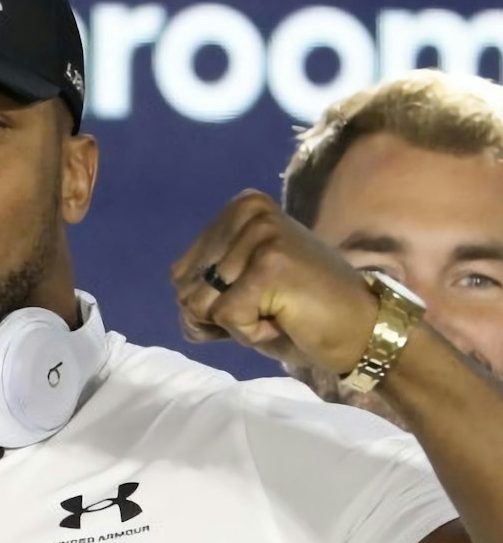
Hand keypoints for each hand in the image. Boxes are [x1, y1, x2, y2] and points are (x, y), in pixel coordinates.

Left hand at [170, 189, 379, 374]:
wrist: (362, 330)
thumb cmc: (298, 313)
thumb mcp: (240, 286)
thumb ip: (201, 285)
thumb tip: (181, 300)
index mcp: (240, 208)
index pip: (180, 274)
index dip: (212, 303)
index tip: (258, 295)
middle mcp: (249, 212)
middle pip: (185, 289)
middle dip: (221, 315)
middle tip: (272, 305)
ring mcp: (260, 237)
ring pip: (199, 306)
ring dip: (236, 325)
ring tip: (279, 309)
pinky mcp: (269, 267)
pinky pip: (225, 319)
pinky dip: (250, 334)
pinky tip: (285, 319)